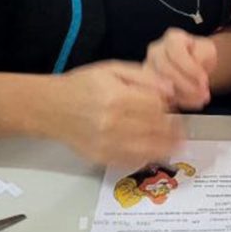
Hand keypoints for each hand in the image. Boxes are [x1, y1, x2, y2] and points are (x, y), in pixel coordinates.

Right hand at [56, 61, 182, 166]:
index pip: (156, 106)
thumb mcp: (113, 69)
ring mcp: (107, 143)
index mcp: (117, 97)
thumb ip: (144, 78)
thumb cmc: (81, 85)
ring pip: (148, 150)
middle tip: (180, 130)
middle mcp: (112, 123)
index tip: (173, 108)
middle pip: (156, 130)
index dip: (169, 108)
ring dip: (166, 148)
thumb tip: (171, 91)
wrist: (50, 108)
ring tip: (174, 144)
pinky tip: (152, 151)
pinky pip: (132, 162)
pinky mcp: (101, 158)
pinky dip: (147, 158)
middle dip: (173, 130)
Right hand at [144, 28, 217, 109]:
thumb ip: (201, 58)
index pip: (176, 53)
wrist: (197, 63)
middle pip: (165, 69)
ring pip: (160, 83)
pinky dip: (180, 101)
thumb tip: (196, 73)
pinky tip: (194, 103)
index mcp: (172, 38)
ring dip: (184, 95)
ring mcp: (150, 67)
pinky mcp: (150, 84)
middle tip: (204, 94)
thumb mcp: (207, 51)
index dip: (190, 69)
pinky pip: (162, 95)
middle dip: (186, 85)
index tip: (205, 81)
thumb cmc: (201, 54)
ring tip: (201, 100)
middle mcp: (156, 51)